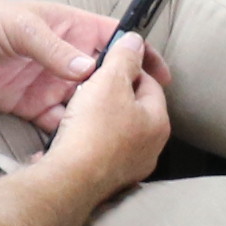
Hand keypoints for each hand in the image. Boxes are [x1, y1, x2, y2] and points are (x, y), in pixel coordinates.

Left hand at [0, 0, 167, 127]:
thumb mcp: (23, 28)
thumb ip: (55, 50)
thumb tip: (90, 70)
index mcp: (72, 29)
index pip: (115, 40)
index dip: (140, 54)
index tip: (160, 74)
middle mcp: (66, 58)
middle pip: (105, 78)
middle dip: (122, 94)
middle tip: (137, 116)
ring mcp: (50, 83)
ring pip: (85, 105)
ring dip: (95, 118)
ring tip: (107, 136)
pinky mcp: (30, 106)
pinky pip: (57, 123)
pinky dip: (67, 135)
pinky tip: (74, 145)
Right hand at [46, 27, 169, 194]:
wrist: (67, 182)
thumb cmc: (92, 132)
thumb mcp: (109, 82)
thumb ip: (124, 58)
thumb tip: (135, 42)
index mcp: (158, 123)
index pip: (150, 85)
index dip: (129, 69)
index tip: (110, 64)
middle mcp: (149, 149)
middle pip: (131, 110)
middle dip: (110, 97)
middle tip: (89, 89)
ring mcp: (128, 169)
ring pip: (113, 133)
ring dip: (95, 120)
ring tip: (76, 112)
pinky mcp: (105, 183)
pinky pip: (96, 154)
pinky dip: (84, 144)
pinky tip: (69, 138)